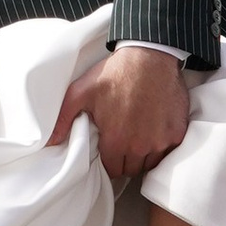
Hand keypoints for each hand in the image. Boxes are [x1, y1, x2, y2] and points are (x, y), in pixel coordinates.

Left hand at [50, 42, 190, 181]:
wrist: (150, 55)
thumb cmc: (115, 73)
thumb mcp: (82, 91)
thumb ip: (63, 118)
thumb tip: (49, 142)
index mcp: (116, 140)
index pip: (112, 169)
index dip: (109, 159)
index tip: (110, 146)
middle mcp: (140, 146)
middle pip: (131, 168)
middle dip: (125, 158)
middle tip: (123, 138)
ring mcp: (161, 141)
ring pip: (150, 162)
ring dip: (144, 154)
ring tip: (138, 134)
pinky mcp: (177, 133)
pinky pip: (168, 151)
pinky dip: (161, 144)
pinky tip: (154, 128)